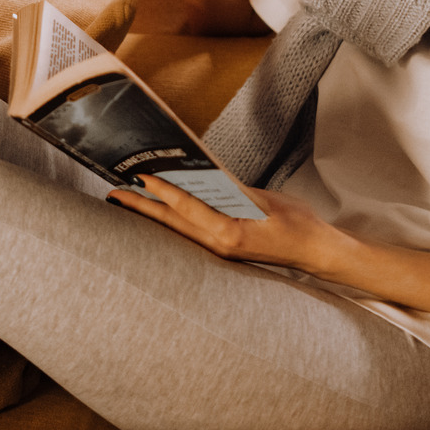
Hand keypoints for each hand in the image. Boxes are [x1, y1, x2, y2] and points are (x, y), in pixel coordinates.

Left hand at [108, 174, 338, 271]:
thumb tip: (205, 177)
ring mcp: (219, 252)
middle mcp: (219, 247)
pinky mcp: (222, 251)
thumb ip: (234, 189)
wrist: (315, 252)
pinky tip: (160, 211)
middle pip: (171, 224)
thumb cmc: (297, 224)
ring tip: (127, 200)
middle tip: (114, 192)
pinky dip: (171, 221)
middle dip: (141, 208)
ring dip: (151, 215)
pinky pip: (189, 234)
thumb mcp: (266, 199)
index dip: (162, 191)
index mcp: (229, 234)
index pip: (186, 208)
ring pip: (176, 231)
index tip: (140, 176)